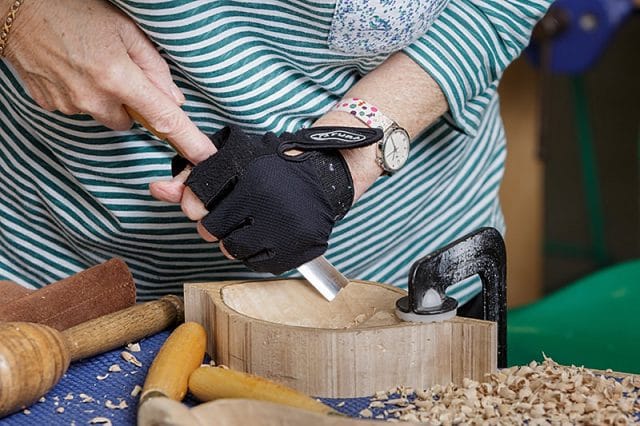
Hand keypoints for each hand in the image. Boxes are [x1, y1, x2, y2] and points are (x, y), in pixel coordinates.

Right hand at [3, 0, 212, 163]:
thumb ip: (154, 67)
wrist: (15, 7)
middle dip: (130, 103)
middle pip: (129, 121)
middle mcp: (94, 98)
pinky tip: (72, 69)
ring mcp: (70, 104)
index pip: (164, 119)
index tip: (205, 159)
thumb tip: (173, 99)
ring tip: (90, 64)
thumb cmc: (73, 10)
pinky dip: (81, 94)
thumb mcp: (125, 29)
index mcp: (119, 77)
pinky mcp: (51, 105)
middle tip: (118, 72)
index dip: (188, 141)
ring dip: (105, 98)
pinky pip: (79, 108)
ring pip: (103, 115)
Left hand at [173, 125, 381, 273]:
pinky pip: (257, 264)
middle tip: (231, 215)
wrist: (324, 179)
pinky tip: (265, 236)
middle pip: (211, 230)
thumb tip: (156, 189)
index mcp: (249, 175)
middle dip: (215, 225)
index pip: (199, 199)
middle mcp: (267, 202)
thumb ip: (194, 176)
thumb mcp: (235, 162)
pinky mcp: (296, 248)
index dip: (197, 204)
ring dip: (233, 241)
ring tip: (249, 226)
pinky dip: (255, 253)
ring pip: (232, 250)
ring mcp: (284, 228)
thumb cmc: (272, 170)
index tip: (206, 204)